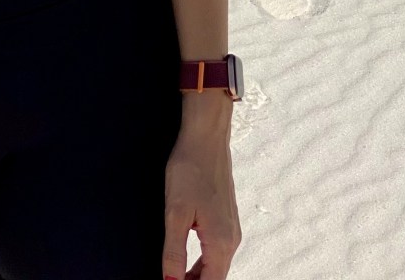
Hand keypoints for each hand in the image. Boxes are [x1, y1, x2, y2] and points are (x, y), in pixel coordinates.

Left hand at [162, 124, 241, 278]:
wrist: (206, 137)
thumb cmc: (190, 169)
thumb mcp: (175, 213)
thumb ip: (174, 252)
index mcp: (221, 242)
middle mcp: (231, 239)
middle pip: (214, 278)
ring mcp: (230, 229)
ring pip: (215, 267)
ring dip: (196, 277)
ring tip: (173, 276)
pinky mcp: (226, 219)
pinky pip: (216, 252)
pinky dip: (201, 263)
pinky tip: (185, 261)